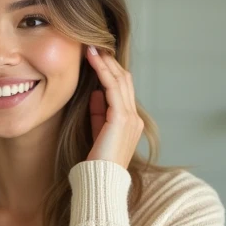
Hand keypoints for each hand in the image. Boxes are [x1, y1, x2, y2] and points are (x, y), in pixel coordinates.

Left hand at [86, 46, 143, 168]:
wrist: (100, 179)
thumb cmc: (96, 160)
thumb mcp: (97, 131)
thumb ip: (98, 113)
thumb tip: (95, 93)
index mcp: (130, 121)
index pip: (123, 90)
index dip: (111, 72)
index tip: (96, 58)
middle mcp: (134, 117)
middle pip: (124, 81)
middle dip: (109, 62)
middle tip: (94, 46)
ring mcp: (130, 117)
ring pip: (120, 81)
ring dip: (105, 63)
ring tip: (92, 48)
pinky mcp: (121, 118)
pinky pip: (112, 88)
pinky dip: (103, 71)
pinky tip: (93, 60)